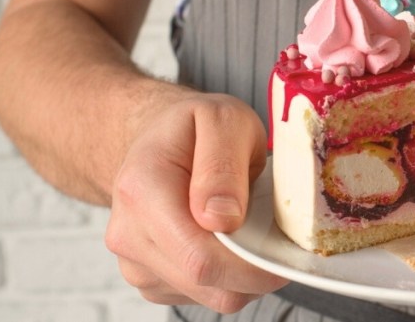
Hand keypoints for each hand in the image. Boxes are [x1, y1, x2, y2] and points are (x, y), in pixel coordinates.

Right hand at [105, 92, 288, 312]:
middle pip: (208, 283)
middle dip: (256, 270)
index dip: (252, 265)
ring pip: (210, 296)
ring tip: (250, 230)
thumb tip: (222, 220)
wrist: (157, 139)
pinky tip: (230, 242)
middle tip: (279, 238)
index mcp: (142, 191)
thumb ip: (222, 164)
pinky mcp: (151, 280)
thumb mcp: (222, 120)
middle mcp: (129, 235)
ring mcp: (135, 263)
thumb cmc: (194, 127)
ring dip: (243, 274)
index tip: (285, 250)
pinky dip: (228, 277)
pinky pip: (202, 296)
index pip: (200, 258)